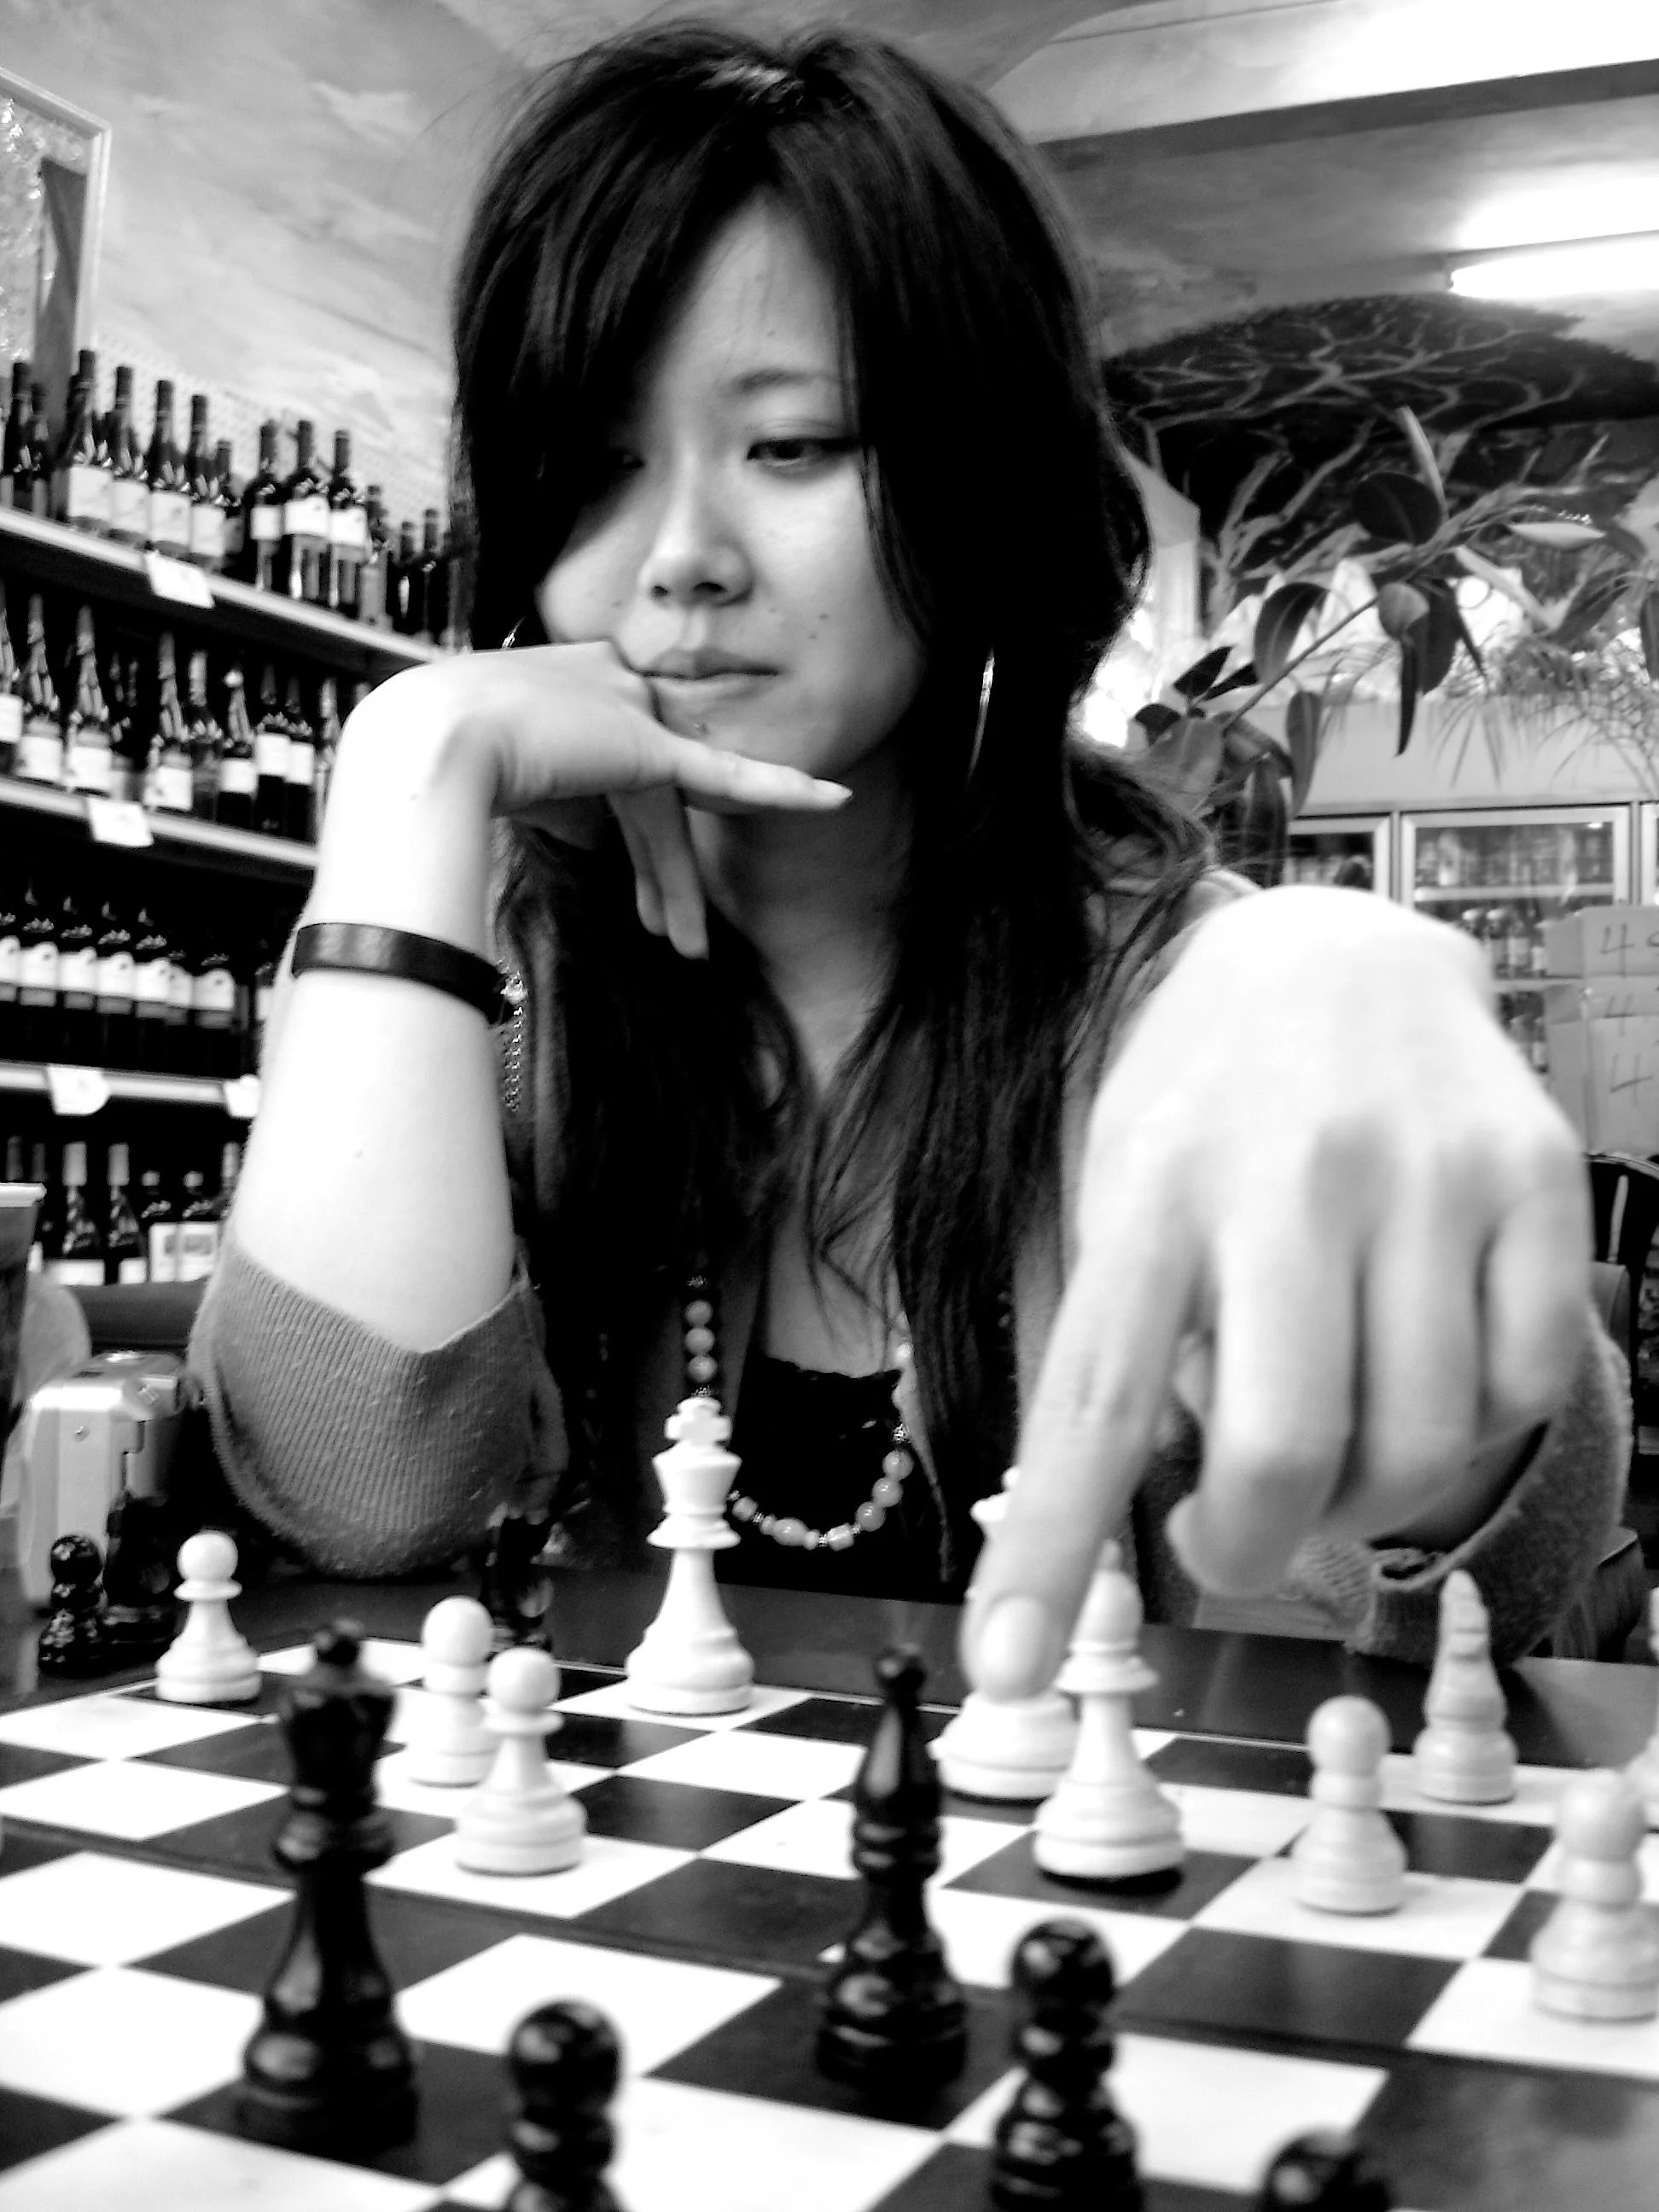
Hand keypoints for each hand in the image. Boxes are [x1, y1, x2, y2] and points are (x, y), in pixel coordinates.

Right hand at [346, 643, 849, 957]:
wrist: (420, 747)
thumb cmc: (428, 765)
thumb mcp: (485, 776)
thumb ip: (539, 797)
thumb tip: (556, 845)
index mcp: (563, 683)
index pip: (613, 766)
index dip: (627, 834)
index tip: (627, 883)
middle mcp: (604, 684)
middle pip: (646, 795)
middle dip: (657, 870)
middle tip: (665, 929)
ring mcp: (628, 706)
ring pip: (666, 813)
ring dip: (673, 886)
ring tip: (687, 947)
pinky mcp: (647, 743)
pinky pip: (726, 772)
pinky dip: (781, 786)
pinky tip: (832, 799)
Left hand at [962, 886, 1590, 1698]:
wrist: (1336, 952)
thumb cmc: (1200, 1101)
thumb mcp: (1112, 1193)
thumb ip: (1126, 1344)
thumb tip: (1172, 1498)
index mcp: (1152, 1186)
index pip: (1091, 1397)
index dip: (1050, 1549)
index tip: (1007, 1671)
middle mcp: (1294, 1174)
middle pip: (1282, 1448)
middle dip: (1250, 1543)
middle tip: (1227, 1546)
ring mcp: (1430, 1174)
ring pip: (1416, 1442)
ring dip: (1363, 1500)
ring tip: (1326, 1443)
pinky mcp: (1536, 1179)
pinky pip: (1522, 1388)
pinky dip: (1469, 1429)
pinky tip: (1418, 1372)